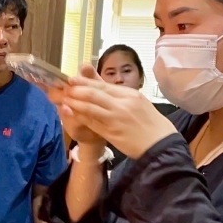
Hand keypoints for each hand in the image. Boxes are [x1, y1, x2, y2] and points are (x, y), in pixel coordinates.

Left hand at [53, 64, 175, 158]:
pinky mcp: (111, 132)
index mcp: (129, 94)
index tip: (71, 79)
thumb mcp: (137, 101)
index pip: (102, 85)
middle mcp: (121, 103)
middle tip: (62, 87)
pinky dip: (79, 115)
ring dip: (74, 101)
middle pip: (93, 93)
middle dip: (75, 89)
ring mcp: (115, 118)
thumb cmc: (149, 122)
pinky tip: (69, 111)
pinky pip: (91, 121)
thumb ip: (117, 93)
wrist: (159, 143)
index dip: (84, 81)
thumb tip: (99, 83)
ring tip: (62, 98)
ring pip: (90, 106)